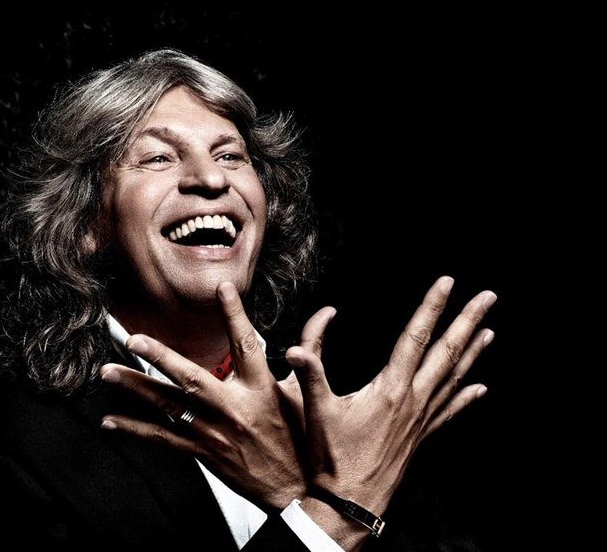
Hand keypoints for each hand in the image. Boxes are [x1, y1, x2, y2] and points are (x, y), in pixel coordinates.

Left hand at [100, 282, 311, 509]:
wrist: (297, 491)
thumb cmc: (303, 437)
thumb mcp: (308, 391)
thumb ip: (312, 347)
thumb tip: (327, 313)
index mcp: (262, 388)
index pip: (246, 343)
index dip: (235, 315)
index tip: (221, 289)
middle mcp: (235, 408)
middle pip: (192, 378)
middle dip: (160, 357)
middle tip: (134, 339)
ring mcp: (215, 432)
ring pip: (169, 407)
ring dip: (136, 389)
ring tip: (107, 373)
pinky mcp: (204, 453)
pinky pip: (164, 440)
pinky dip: (135, 430)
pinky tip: (111, 421)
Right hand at [287, 276, 495, 518]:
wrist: (351, 503)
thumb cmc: (334, 458)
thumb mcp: (318, 411)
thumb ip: (310, 375)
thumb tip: (296, 349)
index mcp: (391, 388)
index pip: (416, 336)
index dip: (432, 306)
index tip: (446, 283)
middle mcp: (413, 400)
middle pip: (447, 352)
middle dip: (468, 321)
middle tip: (488, 298)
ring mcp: (421, 419)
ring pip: (454, 377)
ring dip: (472, 352)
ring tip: (489, 331)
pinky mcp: (421, 436)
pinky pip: (450, 411)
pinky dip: (466, 396)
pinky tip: (480, 387)